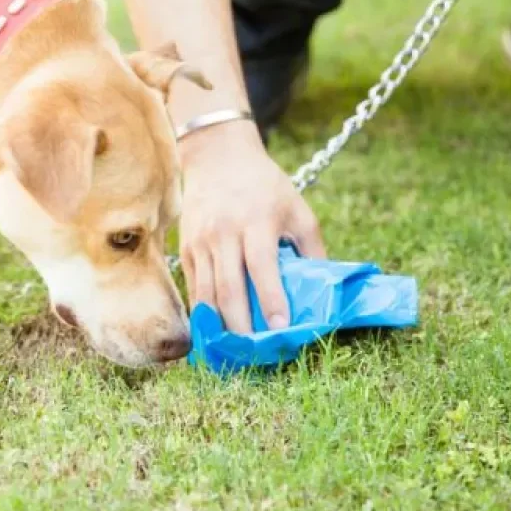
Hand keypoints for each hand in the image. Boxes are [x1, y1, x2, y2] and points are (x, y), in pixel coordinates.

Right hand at [178, 120, 325, 333]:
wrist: (217, 157)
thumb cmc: (266, 186)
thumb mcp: (298, 209)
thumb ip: (312, 248)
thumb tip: (323, 291)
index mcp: (257, 221)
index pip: (262, 266)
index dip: (271, 299)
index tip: (280, 328)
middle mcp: (225, 233)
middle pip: (229, 287)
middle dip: (241, 324)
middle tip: (253, 353)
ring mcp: (201, 242)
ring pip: (207, 293)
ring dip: (219, 326)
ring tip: (232, 352)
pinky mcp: (187, 248)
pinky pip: (193, 288)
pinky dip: (203, 314)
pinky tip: (213, 334)